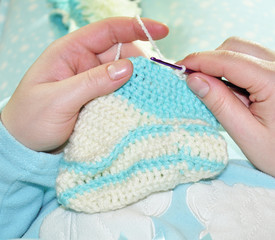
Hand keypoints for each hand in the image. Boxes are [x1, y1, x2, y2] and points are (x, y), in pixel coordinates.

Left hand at [1, 17, 168, 151]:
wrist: (24, 145)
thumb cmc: (31, 118)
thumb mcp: (59, 100)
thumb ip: (93, 82)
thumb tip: (128, 67)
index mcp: (70, 52)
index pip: (107, 31)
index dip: (135, 27)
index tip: (162, 31)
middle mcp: (84, 62)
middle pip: (121, 53)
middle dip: (142, 62)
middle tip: (160, 78)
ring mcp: (92, 81)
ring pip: (123, 74)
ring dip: (138, 81)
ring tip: (154, 91)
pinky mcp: (98, 98)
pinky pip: (120, 91)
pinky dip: (132, 95)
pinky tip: (142, 101)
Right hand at [177, 37, 274, 175]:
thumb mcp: (245, 133)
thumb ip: (219, 103)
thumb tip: (193, 79)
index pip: (229, 60)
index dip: (199, 61)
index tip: (178, 67)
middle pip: (235, 47)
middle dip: (209, 60)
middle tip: (192, 79)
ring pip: (242, 50)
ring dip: (220, 64)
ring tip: (212, 89)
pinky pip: (250, 59)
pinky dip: (232, 69)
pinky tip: (228, 89)